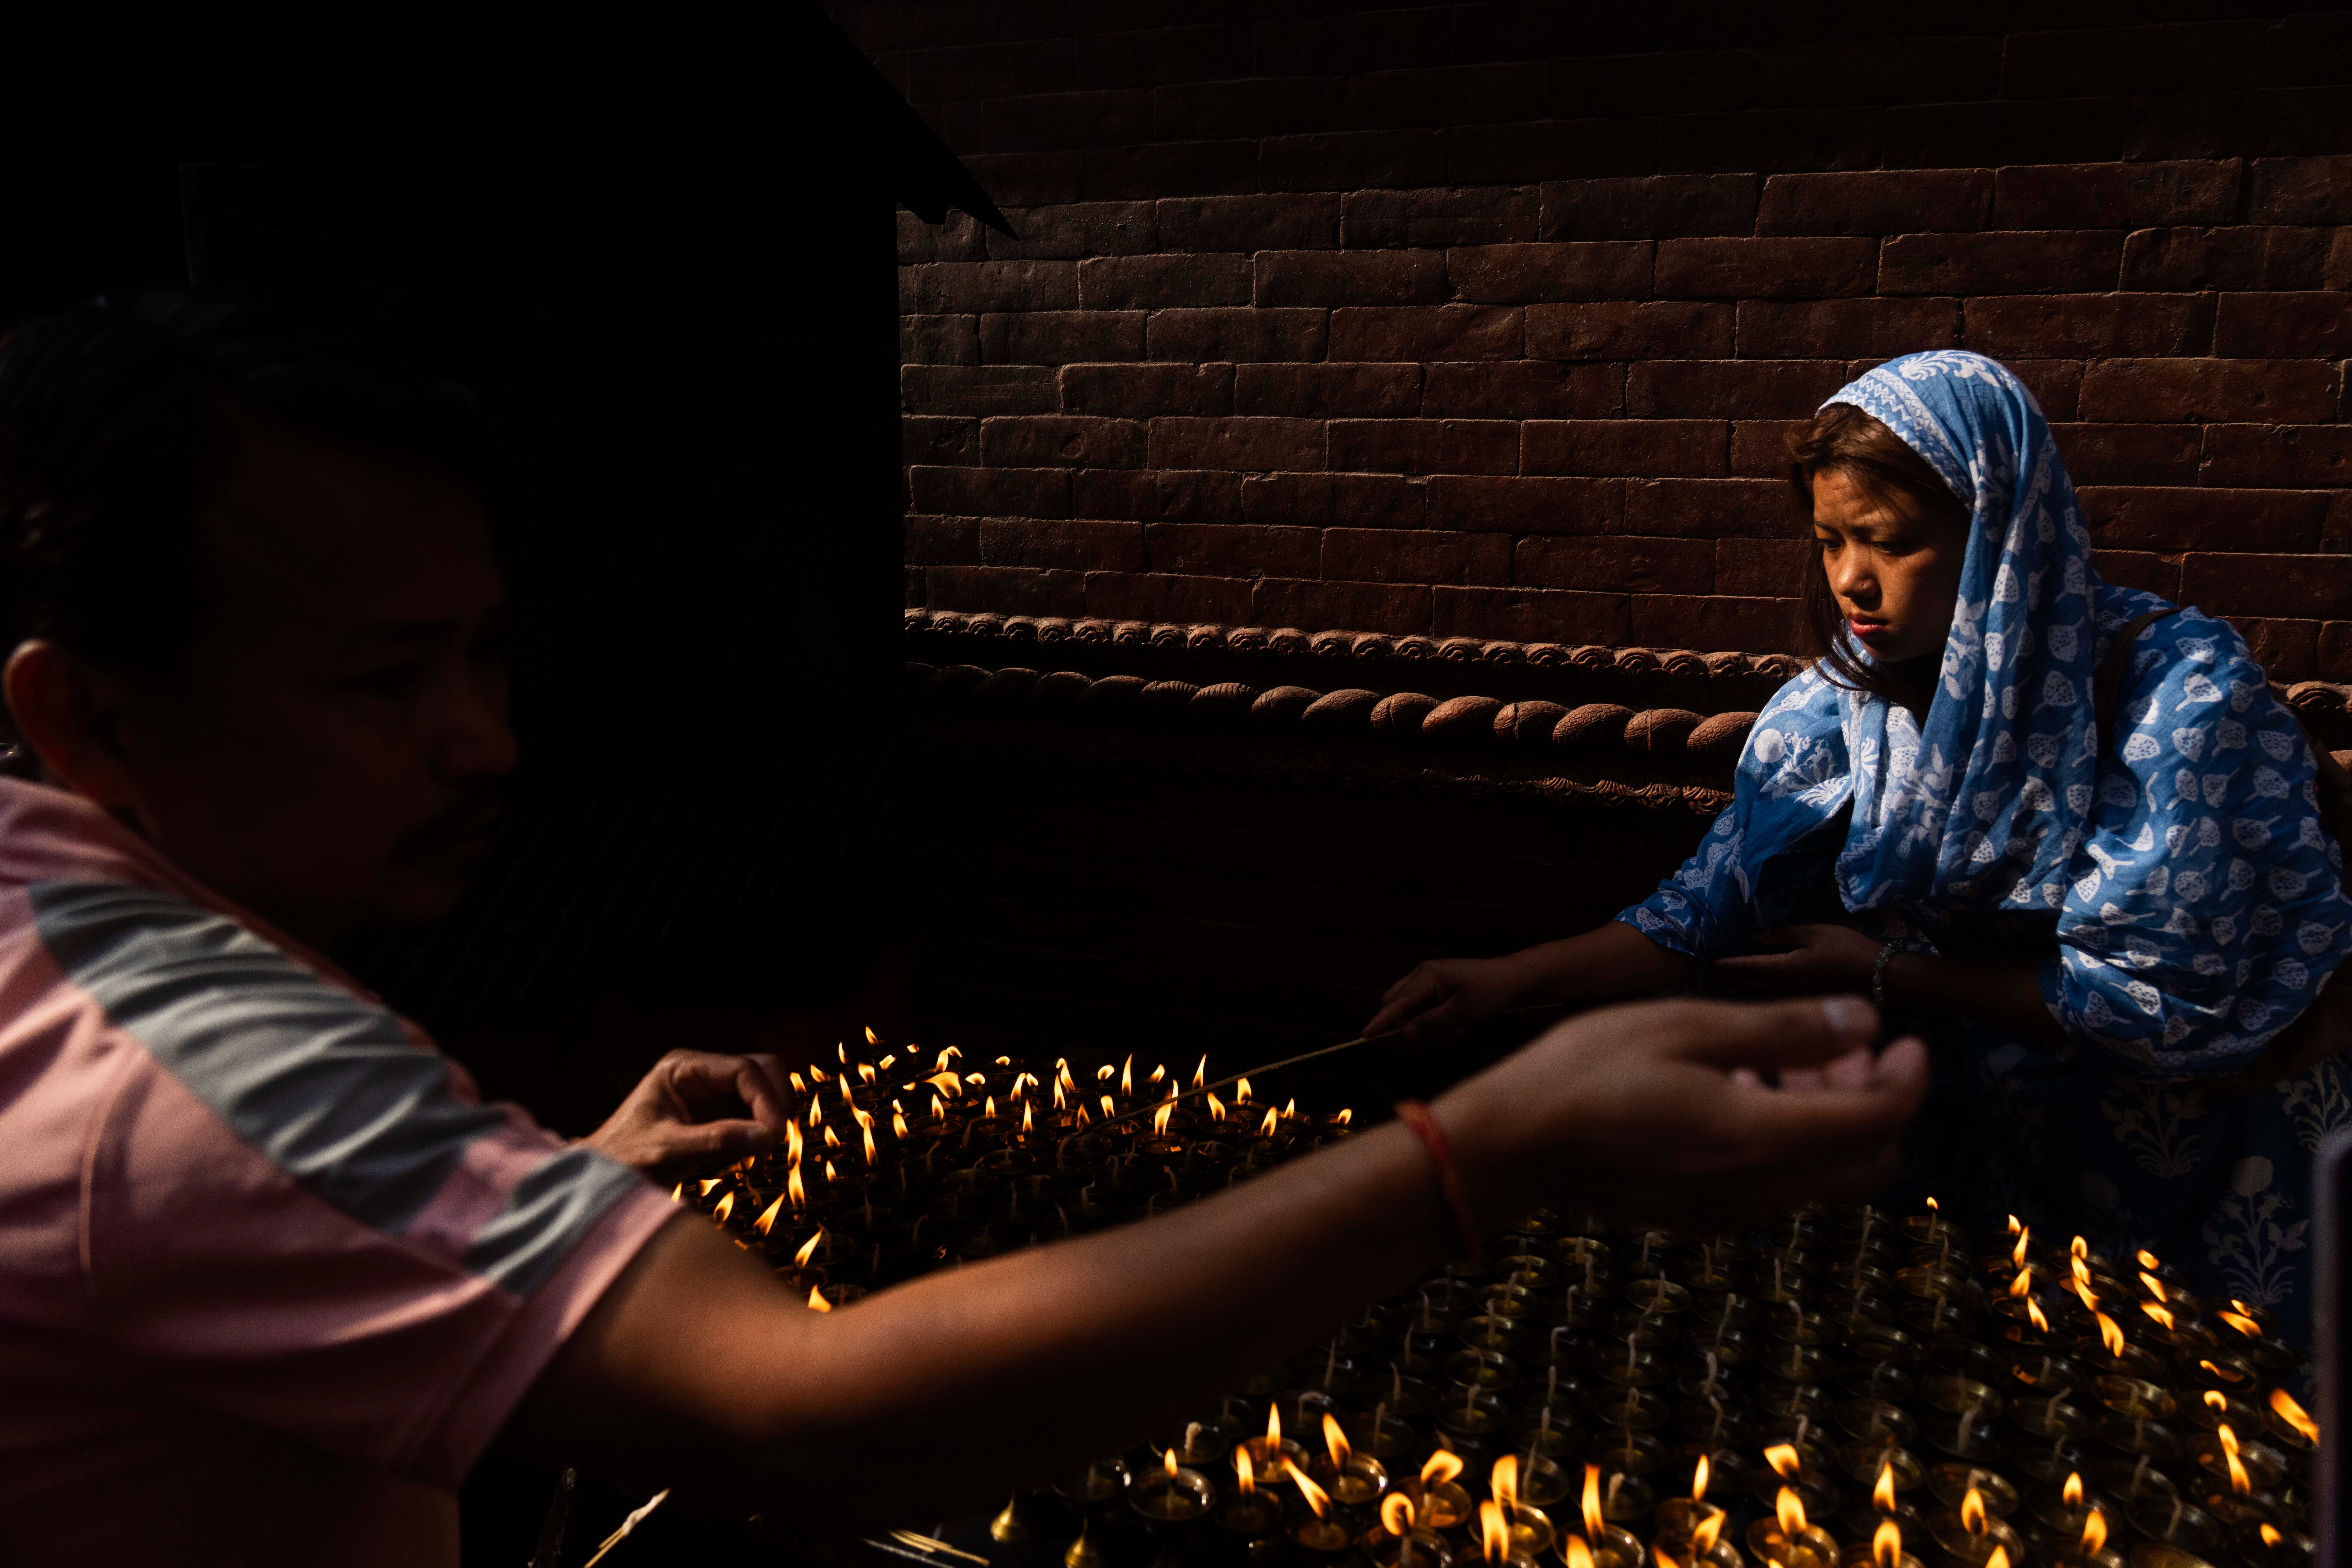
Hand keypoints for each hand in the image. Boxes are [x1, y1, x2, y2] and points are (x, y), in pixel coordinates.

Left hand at [584, 1049, 794, 1183]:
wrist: (603, 1178)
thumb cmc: (625, 1159)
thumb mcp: (667, 1151)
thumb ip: (716, 1141)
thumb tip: (769, 1137)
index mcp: (683, 1068)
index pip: (742, 1069)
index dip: (765, 1098)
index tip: (774, 1134)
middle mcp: (703, 1074)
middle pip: (761, 1070)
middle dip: (774, 1100)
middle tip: (774, 1139)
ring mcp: (714, 1094)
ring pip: (764, 1090)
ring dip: (772, 1115)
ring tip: (765, 1147)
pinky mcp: (720, 1117)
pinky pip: (756, 1114)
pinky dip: (763, 1129)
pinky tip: (755, 1150)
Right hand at [1364, 957, 1518, 1039]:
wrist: (1510, 978)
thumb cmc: (1487, 993)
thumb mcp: (1459, 1014)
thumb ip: (1429, 1024)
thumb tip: (1404, 1033)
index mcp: (1426, 976)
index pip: (1397, 1003)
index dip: (1381, 1021)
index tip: (1365, 1035)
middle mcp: (1422, 973)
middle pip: (1400, 1004)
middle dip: (1414, 1024)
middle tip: (1445, 1032)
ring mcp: (1429, 978)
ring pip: (1413, 1008)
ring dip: (1429, 1023)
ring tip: (1459, 1026)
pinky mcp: (1437, 985)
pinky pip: (1425, 1007)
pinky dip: (1437, 1018)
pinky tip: (1458, 1022)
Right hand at [1437, 995, 1927, 1228]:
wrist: (1511, 1146)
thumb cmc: (1588, 1072)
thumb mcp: (1686, 1026)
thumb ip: (1783, 1030)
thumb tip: (1864, 1021)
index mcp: (1761, 1139)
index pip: (1880, 1119)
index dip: (1909, 1075)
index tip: (1904, 1036)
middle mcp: (1760, 1190)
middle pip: (1869, 1160)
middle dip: (1875, 1099)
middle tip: (1845, 1042)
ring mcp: (1732, 1212)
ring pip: (1826, 1174)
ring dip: (1831, 1117)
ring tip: (1786, 1056)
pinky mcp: (1704, 1215)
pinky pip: (1781, 1183)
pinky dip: (1790, 1137)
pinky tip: (1740, 1088)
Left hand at [1708, 924, 1883, 997]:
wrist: (1884, 980)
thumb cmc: (1849, 951)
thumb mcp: (1814, 933)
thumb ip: (1781, 936)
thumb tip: (1754, 939)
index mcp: (1779, 973)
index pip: (1741, 969)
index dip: (1721, 965)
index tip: (1703, 963)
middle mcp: (1779, 992)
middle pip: (1744, 985)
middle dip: (1726, 978)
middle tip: (1707, 971)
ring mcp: (1791, 1002)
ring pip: (1756, 995)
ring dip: (1740, 986)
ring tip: (1724, 977)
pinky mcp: (1803, 1006)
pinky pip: (1771, 999)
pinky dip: (1758, 991)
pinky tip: (1753, 985)